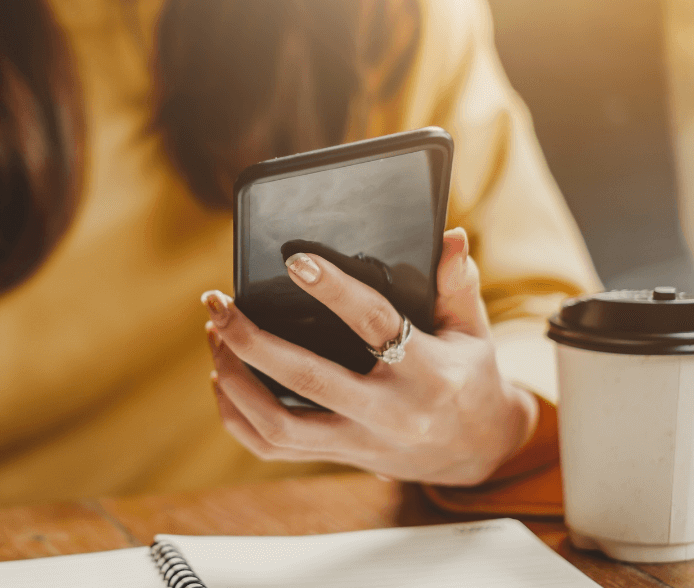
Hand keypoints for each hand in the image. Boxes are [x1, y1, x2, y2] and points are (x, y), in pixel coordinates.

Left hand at [202, 227, 537, 485]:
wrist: (477, 450)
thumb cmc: (468, 376)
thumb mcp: (474, 330)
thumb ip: (458, 284)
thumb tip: (449, 237)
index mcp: (427, 372)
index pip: (375, 324)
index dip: (334, 291)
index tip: (295, 261)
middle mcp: (389, 412)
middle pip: (307, 379)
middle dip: (252, 340)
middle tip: (219, 303)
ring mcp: (359, 441)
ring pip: (279, 425)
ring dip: (235, 381)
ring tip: (216, 335)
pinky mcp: (338, 457)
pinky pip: (272, 448)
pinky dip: (237, 416)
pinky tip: (222, 377)